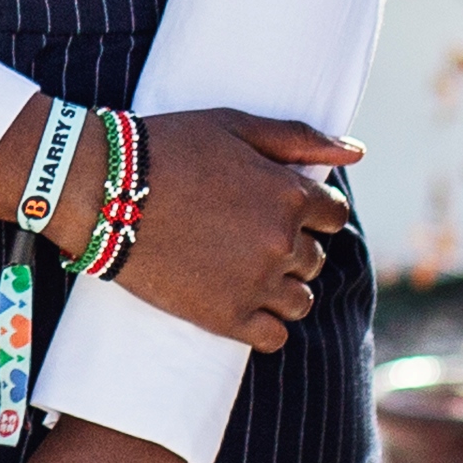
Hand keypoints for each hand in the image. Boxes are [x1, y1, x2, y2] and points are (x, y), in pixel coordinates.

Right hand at [105, 114, 362, 352]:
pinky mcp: (226, 318)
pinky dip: (264, 326)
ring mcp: (256, 284)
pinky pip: (274, 337)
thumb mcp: (234, 125)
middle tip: (244, 235)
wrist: (103, 190)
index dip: (310, 211)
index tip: (279, 209)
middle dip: (289, 246)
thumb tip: (359, 151)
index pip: (334, 216)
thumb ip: (300, 138)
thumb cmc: (168, 147)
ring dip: (282, 288)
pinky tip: (240, 305)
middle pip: (314, 258)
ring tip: (243, 271)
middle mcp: (281, 242)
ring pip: (300, 300)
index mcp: (289, 195)